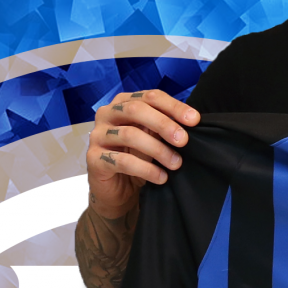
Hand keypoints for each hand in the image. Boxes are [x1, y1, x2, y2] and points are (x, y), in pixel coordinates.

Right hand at [86, 89, 199, 217]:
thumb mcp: (153, 138)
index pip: (150, 97)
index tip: (194, 120)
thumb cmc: (137, 158)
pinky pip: (121, 160)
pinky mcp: (93, 159)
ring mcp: (97, 136)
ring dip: (157, 150)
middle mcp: (107, 114)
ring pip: (129, 135)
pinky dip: (145, 169)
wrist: (117, 190)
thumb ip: (165, 126)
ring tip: (176, 163)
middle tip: (184, 141)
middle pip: (136, 110)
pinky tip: (161, 177)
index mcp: (123, 103)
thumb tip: (192, 120)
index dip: (173, 106)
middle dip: (164, 124)